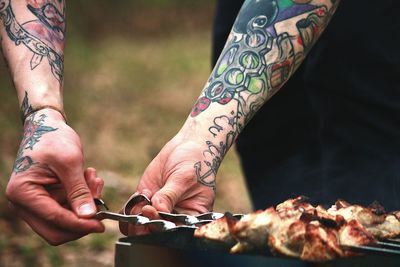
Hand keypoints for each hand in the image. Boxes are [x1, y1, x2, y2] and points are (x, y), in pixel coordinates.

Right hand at [6, 109, 103, 244]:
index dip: (80, 224)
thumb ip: (79, 191)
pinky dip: (82, 199)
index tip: (101, 224)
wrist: (47, 127)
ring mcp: (35, 204)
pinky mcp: (47, 201)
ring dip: (84, 205)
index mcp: (23, 193)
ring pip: (65, 221)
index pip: (55, 219)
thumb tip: (89, 217)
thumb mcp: (70, 162)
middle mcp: (24, 204)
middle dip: (82, 219)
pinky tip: (90, 180)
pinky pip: (68, 210)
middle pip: (56, 230)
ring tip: (95, 179)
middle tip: (100, 198)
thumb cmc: (53, 139)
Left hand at [120, 134, 215, 235]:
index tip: (153, 211)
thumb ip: (170, 195)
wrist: (187, 146)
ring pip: (140, 227)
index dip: (161, 227)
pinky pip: (132, 213)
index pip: (175, 232)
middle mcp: (173, 218)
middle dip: (146, 223)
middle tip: (145, 206)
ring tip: (144, 195)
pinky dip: (128, 210)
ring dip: (136, 216)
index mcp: (190, 219)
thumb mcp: (184, 178)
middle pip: (155, 233)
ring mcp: (158, 210)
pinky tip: (138, 195)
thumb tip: (157, 210)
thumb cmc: (195, 162)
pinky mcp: (146, 201)